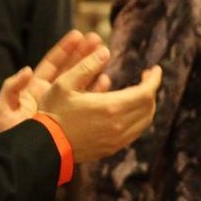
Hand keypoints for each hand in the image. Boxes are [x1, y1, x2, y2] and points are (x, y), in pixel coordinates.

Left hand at [0, 31, 110, 133]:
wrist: (19, 162)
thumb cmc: (7, 136)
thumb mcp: (3, 109)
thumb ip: (11, 88)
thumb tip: (25, 71)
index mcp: (34, 90)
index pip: (52, 65)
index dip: (65, 50)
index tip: (78, 34)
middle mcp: (50, 98)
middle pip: (69, 71)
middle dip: (83, 54)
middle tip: (99, 39)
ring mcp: (63, 110)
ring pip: (80, 85)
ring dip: (93, 70)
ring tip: (106, 55)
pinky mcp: (73, 122)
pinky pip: (86, 104)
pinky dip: (96, 93)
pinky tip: (106, 81)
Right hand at [39, 54, 161, 165]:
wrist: (45, 146)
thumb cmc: (52, 113)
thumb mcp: (64, 84)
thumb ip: (86, 66)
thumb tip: (105, 51)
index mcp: (111, 108)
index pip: (146, 92)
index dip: (154, 79)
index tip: (154, 69)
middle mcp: (119, 126)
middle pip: (148, 107)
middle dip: (150, 90)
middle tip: (145, 78)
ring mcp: (116, 140)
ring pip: (144, 121)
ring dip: (145, 105)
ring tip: (137, 92)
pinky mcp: (111, 149)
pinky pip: (134, 132)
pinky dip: (137, 119)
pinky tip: (126, 110)